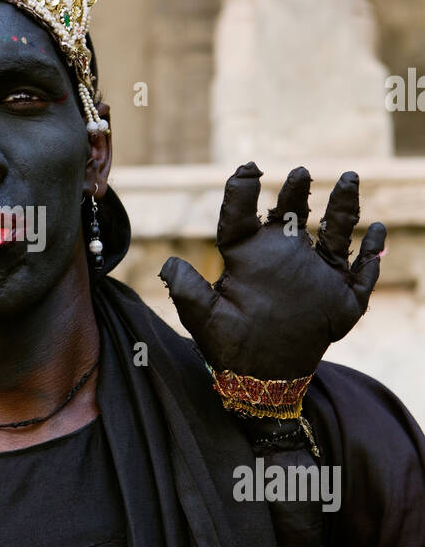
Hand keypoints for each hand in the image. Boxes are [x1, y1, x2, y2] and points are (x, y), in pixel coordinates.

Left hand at [158, 163, 385, 379]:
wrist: (263, 377)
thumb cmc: (230, 345)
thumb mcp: (204, 319)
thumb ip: (187, 291)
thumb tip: (168, 264)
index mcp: (248, 255)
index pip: (242, 216)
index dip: (242, 191)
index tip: (247, 169)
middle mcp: (282, 255)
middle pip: (290, 213)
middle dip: (297, 190)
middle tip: (299, 172)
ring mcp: (315, 271)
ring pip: (334, 231)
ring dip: (343, 206)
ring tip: (347, 178)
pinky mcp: (341, 294)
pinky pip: (362, 270)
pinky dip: (372, 252)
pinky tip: (378, 231)